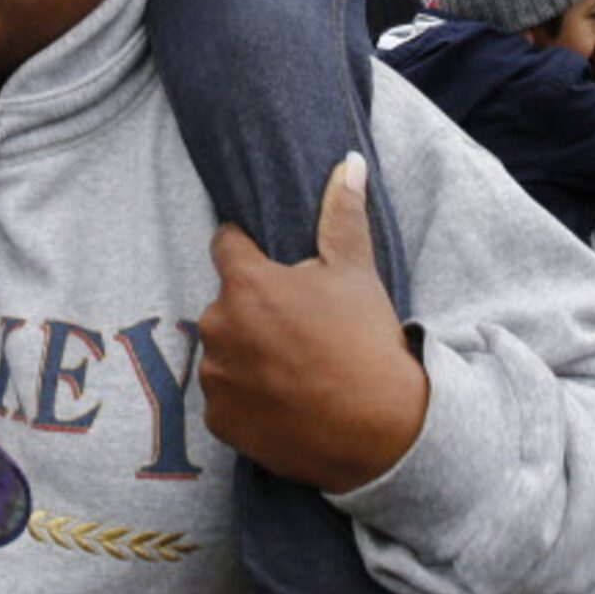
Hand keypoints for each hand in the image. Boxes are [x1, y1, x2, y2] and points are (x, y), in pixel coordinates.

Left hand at [199, 154, 425, 492]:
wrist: (379, 431)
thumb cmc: (366, 343)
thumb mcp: (356, 272)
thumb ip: (341, 214)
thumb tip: (350, 162)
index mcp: (246, 284)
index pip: (226, 245)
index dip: (249, 251)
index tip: (274, 269)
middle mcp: (218, 326)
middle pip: (227, 303)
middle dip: (253, 310)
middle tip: (299, 328)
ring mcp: (215, 377)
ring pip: (224, 351)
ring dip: (246, 354)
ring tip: (294, 368)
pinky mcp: (219, 420)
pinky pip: (225, 397)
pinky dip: (246, 397)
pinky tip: (284, 400)